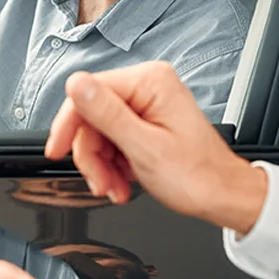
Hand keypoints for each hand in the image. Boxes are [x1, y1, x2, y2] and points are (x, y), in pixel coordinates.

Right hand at [46, 61, 266, 235]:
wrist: (223, 196)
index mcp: (150, 82)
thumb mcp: (145, 148)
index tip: (56, 150)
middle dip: (91, 154)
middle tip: (100, 181)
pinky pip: (113, 138)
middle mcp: (148, 86)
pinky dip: (112, 165)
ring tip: (114, 187)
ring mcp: (148, 103)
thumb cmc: (198, 176)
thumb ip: (107, 114)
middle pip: (92, 114)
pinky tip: (122, 182)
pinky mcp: (147, 120)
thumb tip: (76, 84)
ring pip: (99, 130)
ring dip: (102, 164)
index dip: (69, 124)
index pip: (88, 91)